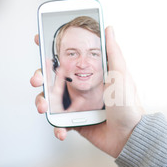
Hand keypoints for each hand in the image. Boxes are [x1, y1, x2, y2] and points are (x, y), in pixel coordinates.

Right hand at [31, 26, 144, 157]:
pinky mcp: (75, 123)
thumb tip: (109, 28)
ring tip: (43, 108)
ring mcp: (77, 106)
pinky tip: (61, 129)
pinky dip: (57, 127)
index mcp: (91, 74)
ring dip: (42, 102)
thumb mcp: (121, 74)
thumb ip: (113, 52)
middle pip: (53, 78)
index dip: (53, 49)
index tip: (39, 39)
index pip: (68, 58)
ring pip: (51, 100)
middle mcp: (82, 88)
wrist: (130, 137)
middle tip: (36, 80)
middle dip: (39, 77)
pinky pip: (60, 123)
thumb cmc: (128, 105)